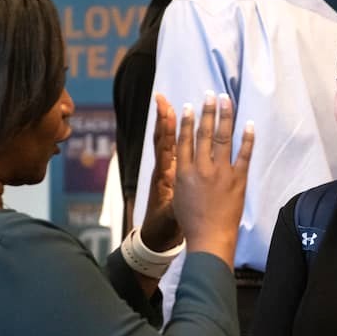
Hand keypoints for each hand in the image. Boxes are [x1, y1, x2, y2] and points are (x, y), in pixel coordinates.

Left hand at [139, 95, 179, 250]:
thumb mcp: (172, 217)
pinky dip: (172, 135)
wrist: (157, 237)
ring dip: (166, 123)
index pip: (165, 147)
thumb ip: (177, 207)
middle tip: (162, 98)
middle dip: (163, 118)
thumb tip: (179, 201)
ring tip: (166, 103)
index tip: (166, 109)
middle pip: (162, 139)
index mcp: (164, 176)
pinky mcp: (169, 175)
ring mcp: (165, 171)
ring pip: (165, 142)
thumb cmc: (164, 227)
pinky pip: (171, 150)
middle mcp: (162, 170)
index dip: (166, 128)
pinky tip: (177, 124)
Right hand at [171, 92, 253, 266]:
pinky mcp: (238, 180)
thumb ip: (183, 174)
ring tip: (226, 100)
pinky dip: (247, 139)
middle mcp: (202, 168)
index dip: (187, 121)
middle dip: (208, 111)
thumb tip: (186, 158)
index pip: (185, 140)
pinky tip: (248, 124)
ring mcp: (221, 173)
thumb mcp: (179, 195)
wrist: (210, 237)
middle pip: (205, 133)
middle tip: (211, 94)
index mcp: (184, 172)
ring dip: (225, 117)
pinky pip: (244, 154)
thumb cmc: (191, 220)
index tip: (190, 105)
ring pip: (223, 138)